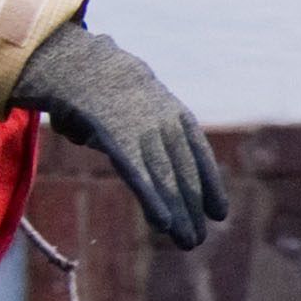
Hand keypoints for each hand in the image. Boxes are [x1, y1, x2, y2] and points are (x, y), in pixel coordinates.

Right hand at [8, 18, 226, 249]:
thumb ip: (131, 128)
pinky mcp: (121, 140)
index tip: (219, 212)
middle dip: (194, 206)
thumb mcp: (128, 103)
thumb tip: (108, 145)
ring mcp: (145, 132)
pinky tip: (164, 225)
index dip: (209, 184)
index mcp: (173, 113)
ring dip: (178, 213)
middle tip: (199, 237)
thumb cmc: (100, 83)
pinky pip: (142, 176)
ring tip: (188, 241)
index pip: (198, 153)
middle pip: (185, 171)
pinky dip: (155, 201)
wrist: (82, 59)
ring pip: (168, 178)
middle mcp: (166, 124)